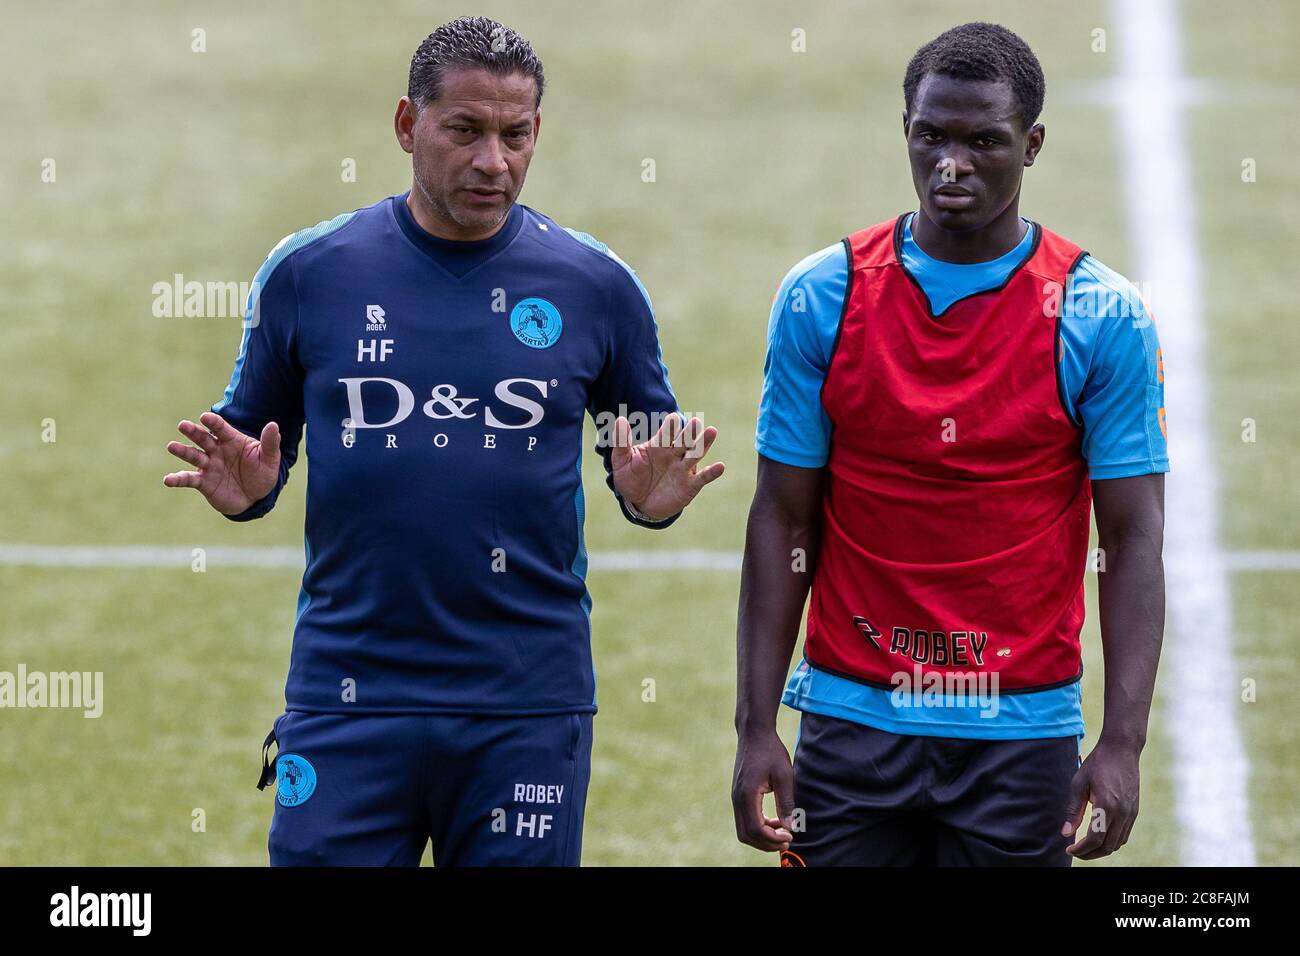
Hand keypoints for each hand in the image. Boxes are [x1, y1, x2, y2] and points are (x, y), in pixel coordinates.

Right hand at [163, 412, 280, 514]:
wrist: (255, 498)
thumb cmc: (262, 474)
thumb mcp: (269, 459)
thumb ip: (270, 443)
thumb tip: (274, 425)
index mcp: (232, 440)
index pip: (221, 428)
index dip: (213, 422)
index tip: (205, 417)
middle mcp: (217, 450)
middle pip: (203, 438)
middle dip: (193, 432)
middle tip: (183, 425)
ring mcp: (209, 466)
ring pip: (194, 455)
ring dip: (182, 451)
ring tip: (171, 446)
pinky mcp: (204, 482)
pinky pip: (189, 479)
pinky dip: (178, 479)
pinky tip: (168, 480)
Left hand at [610, 413, 723, 520]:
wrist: (638, 503)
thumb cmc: (631, 478)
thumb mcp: (622, 461)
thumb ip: (621, 442)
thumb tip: (620, 419)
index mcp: (659, 445)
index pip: (666, 432)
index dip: (670, 426)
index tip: (672, 419)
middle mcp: (674, 454)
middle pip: (684, 440)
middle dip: (689, 432)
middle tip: (695, 421)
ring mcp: (683, 469)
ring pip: (696, 454)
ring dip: (703, 444)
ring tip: (712, 431)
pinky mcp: (690, 485)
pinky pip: (702, 478)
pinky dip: (711, 473)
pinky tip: (720, 466)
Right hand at [731, 728, 795, 851]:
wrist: (754, 733)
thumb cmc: (771, 751)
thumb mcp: (784, 775)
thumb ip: (786, 802)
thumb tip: (791, 827)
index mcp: (747, 794)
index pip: (755, 829)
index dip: (772, 839)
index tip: (790, 837)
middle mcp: (737, 798)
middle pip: (746, 834)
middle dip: (766, 843)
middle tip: (787, 840)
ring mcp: (735, 797)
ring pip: (743, 829)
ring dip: (762, 836)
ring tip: (782, 831)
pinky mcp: (738, 795)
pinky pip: (744, 819)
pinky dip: (758, 826)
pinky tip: (774, 821)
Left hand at [1061, 738, 1141, 859]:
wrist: (1121, 750)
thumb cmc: (1097, 764)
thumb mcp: (1079, 784)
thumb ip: (1073, 810)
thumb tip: (1065, 833)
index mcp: (1107, 805)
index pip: (1095, 839)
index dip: (1081, 849)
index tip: (1069, 849)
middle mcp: (1122, 812)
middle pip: (1107, 846)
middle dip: (1090, 854)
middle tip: (1075, 851)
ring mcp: (1131, 813)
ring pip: (1118, 843)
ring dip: (1101, 849)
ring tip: (1085, 847)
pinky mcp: (1134, 811)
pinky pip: (1125, 835)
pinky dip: (1112, 841)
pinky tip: (1100, 838)